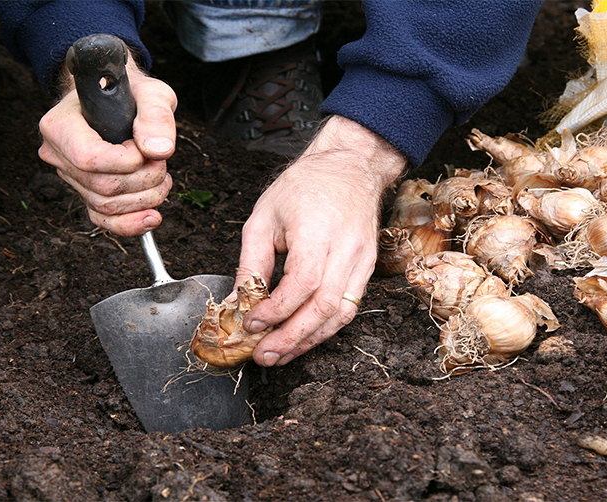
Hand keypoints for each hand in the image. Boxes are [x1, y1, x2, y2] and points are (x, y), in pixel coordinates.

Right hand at [38, 56, 176, 235]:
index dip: (125, 162)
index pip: (88, 158)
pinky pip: (102, 219)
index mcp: (60, 125)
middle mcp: (58, 153)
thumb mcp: (151, 92)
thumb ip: (156, 115)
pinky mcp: (86, 192)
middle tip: (161, 160)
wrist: (119, 100)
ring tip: (161, 175)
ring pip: (106, 205)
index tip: (145, 149)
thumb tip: (159, 149)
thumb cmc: (130, 93)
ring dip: (145, 198)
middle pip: (102, 186)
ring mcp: (70, 176)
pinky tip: (151, 217)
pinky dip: (129, 224)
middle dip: (144, 180)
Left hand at [235, 116, 406, 366]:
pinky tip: (303, 338)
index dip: (276, 311)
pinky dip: (325, 328)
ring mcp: (362, 261)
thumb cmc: (305, 186)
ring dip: (309, 340)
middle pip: (323, 307)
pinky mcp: (368, 268)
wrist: (350, 167)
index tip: (251, 323)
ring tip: (280, 355)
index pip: (301, 283)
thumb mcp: (264, 217)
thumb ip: (252, 263)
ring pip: (340, 314)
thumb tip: (238, 302)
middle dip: (291, 338)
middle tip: (263, 355)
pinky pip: (350, 308)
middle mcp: (346, 249)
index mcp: (317, 231)